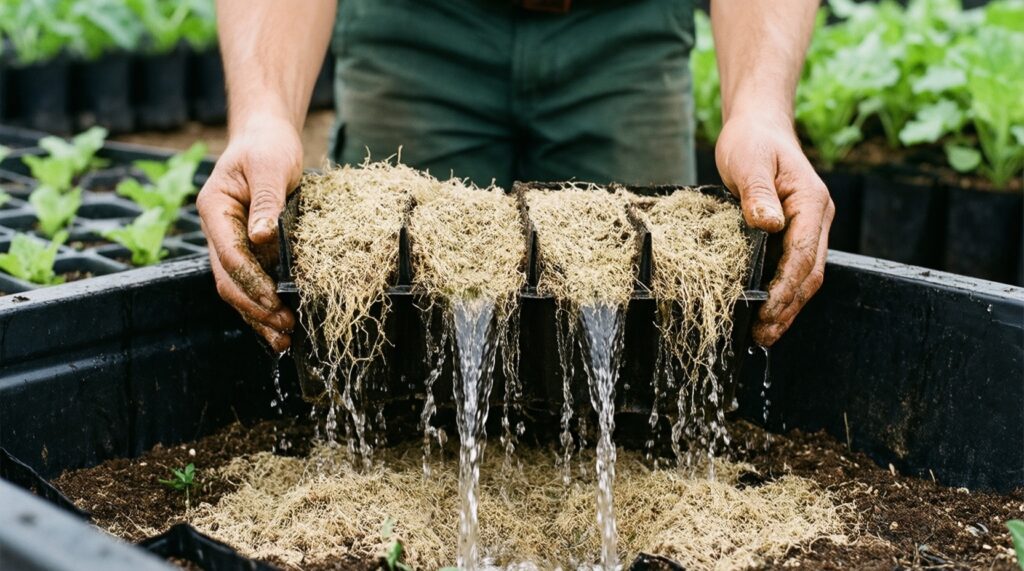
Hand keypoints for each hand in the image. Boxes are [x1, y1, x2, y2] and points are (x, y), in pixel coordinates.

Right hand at [196, 115, 300, 350]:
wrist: (267, 137)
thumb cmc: (267, 146)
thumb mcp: (270, 166)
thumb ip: (266, 201)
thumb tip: (260, 237)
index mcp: (215, 210)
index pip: (229, 255)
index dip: (251, 281)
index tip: (274, 300)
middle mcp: (218, 231)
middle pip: (229, 280)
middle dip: (254, 308)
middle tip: (283, 328)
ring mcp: (231, 242)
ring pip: (238, 287)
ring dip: (258, 315)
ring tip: (283, 338)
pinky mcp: (249, 249)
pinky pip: (254, 282)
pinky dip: (266, 304)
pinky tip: (283, 323)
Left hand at [715, 112, 833, 346]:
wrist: (757, 126)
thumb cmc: (752, 141)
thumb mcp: (749, 162)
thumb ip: (758, 193)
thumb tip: (768, 224)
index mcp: (812, 202)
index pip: (804, 254)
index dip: (786, 286)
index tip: (766, 311)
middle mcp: (817, 219)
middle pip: (809, 273)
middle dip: (788, 307)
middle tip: (763, 334)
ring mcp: (809, 227)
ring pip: (803, 276)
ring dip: (786, 306)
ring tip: (763, 334)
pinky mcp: (794, 233)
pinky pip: (791, 268)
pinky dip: (780, 292)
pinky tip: (764, 311)